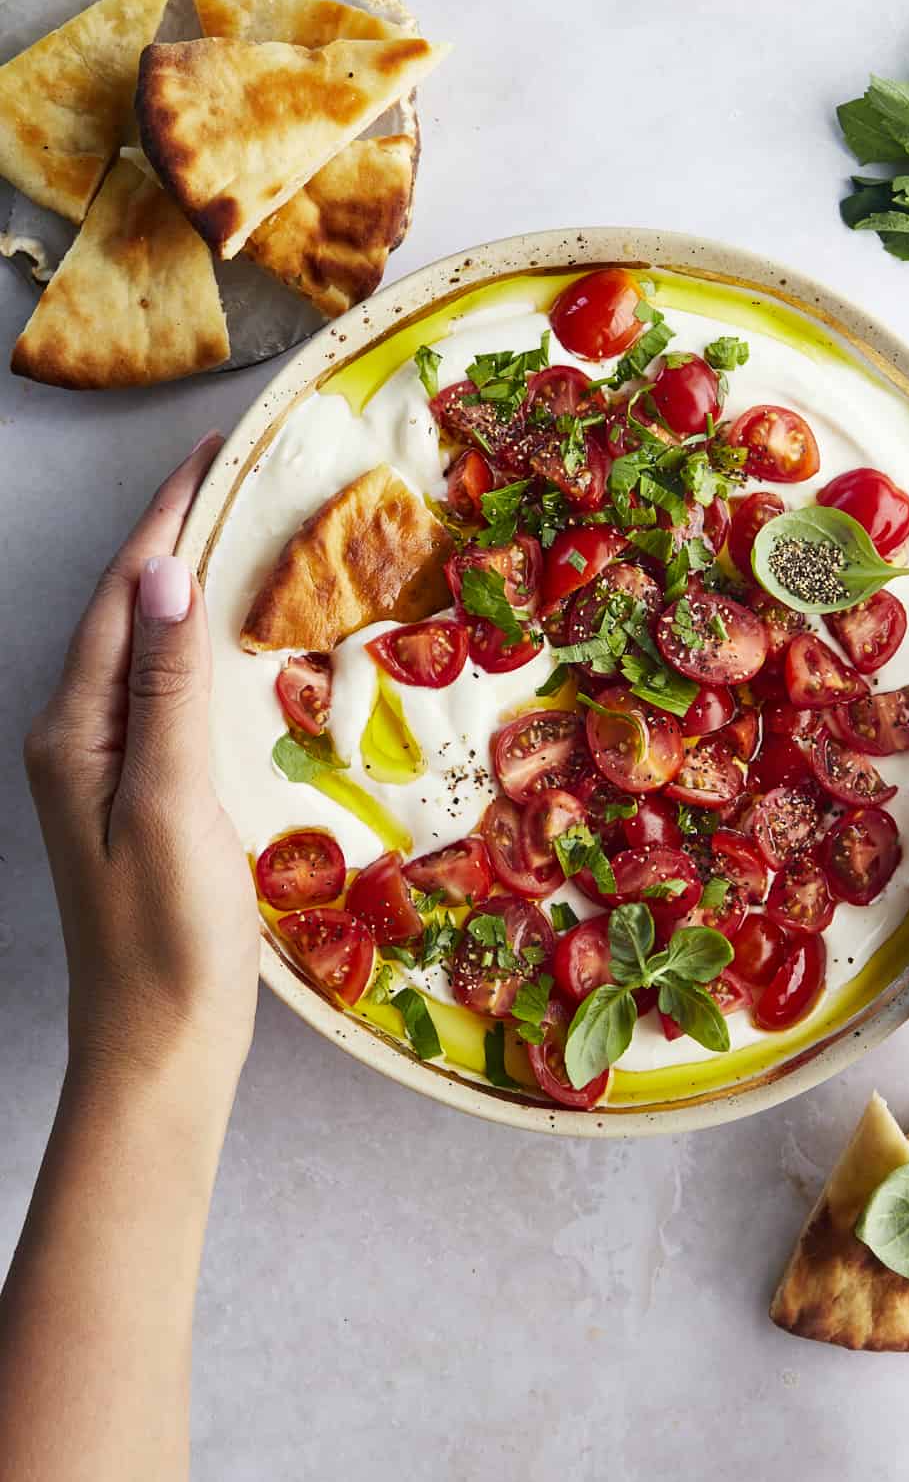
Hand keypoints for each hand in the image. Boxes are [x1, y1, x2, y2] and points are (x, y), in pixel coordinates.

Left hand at [24, 434, 259, 1083]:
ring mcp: (108, 769)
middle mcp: (79, 737)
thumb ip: (168, 691)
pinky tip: (237, 645)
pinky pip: (169, 698)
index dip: (167, 517)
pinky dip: (204, 653)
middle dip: (178, 536)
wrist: (160, 1044)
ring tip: (246, 536)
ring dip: (192, 590)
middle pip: (130, 613)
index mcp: (75, 730)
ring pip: (149, 653)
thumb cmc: (169, 937)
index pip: (126, 597)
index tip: (214, 451)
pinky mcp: (143, 796)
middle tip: (241, 478)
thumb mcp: (171, 805)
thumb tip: (172, 576)